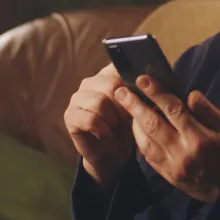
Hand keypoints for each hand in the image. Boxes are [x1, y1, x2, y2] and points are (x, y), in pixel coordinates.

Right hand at [64, 63, 135, 188]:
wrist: (113, 152)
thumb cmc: (127, 126)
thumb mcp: (138, 107)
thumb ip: (140, 92)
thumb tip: (150, 83)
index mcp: (107, 74)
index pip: (119, 67)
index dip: (132, 84)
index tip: (139, 99)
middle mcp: (90, 82)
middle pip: (111, 85)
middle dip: (123, 106)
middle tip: (126, 119)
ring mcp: (77, 98)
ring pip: (99, 102)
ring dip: (113, 119)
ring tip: (115, 127)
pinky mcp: (70, 115)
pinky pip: (89, 119)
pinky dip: (102, 129)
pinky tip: (105, 133)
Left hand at [114, 75, 219, 202]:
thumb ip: (209, 111)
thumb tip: (189, 95)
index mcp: (201, 139)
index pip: (173, 110)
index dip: (156, 93)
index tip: (142, 79)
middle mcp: (184, 153)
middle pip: (153, 124)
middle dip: (135, 105)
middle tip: (121, 91)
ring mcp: (174, 168)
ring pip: (146, 141)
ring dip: (134, 122)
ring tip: (127, 106)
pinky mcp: (170, 177)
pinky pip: (149, 156)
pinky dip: (140, 141)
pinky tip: (136, 128)